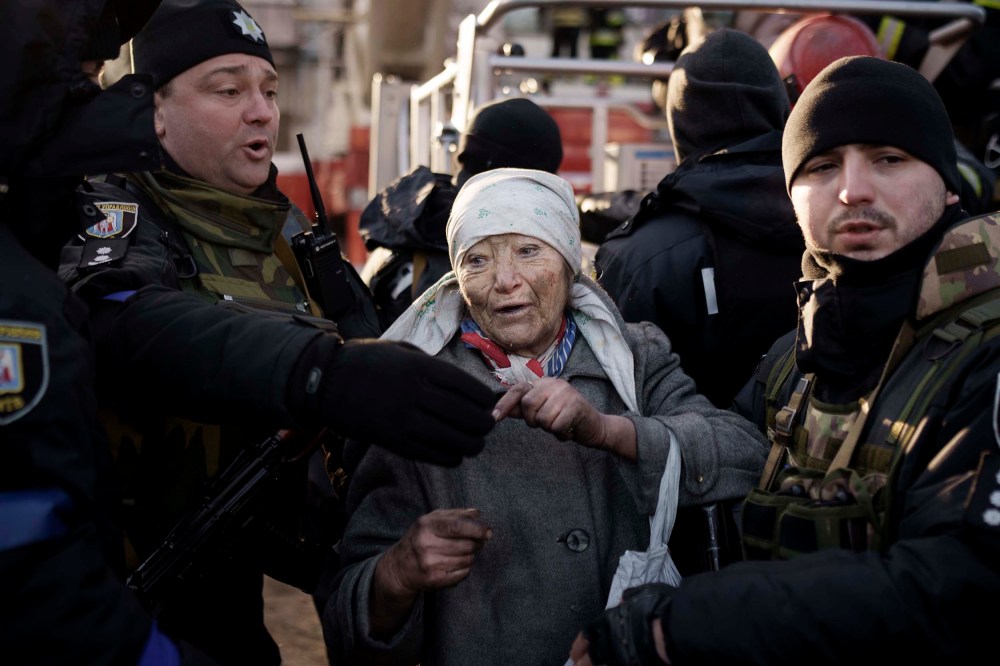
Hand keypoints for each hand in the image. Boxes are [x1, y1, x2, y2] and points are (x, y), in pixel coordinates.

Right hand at [312, 339, 495, 465]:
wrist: (325, 382)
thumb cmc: (368, 361)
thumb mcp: (403, 350)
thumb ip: (435, 366)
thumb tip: (468, 386)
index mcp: (422, 368)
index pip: (469, 388)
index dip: (486, 399)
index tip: (490, 403)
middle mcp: (417, 395)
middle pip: (468, 417)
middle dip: (485, 424)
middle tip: (486, 425)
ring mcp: (405, 421)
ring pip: (456, 440)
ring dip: (472, 444)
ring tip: (474, 442)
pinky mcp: (394, 442)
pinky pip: (434, 455)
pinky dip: (452, 457)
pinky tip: (455, 453)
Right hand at [377, 508, 491, 596]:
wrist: (398, 568)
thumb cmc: (419, 539)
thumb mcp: (431, 521)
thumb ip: (455, 514)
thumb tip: (477, 514)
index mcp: (426, 526)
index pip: (457, 526)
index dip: (476, 529)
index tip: (488, 532)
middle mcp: (426, 545)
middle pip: (466, 545)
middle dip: (477, 543)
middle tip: (477, 542)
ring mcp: (430, 564)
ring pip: (467, 560)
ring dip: (471, 556)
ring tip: (462, 552)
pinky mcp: (434, 581)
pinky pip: (463, 574)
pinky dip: (465, 568)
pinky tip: (456, 564)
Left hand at [492, 378, 602, 442]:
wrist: (595, 427)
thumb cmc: (565, 419)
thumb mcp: (542, 412)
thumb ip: (523, 410)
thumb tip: (499, 411)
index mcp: (543, 383)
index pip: (518, 390)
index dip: (504, 403)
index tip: (493, 417)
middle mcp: (553, 383)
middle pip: (528, 405)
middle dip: (534, 421)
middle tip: (548, 423)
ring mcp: (566, 393)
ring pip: (542, 419)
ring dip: (550, 429)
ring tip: (561, 425)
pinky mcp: (576, 405)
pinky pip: (556, 427)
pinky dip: (561, 434)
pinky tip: (569, 430)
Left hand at [568, 584, 672, 664]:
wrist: (668, 630)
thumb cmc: (656, 608)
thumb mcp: (642, 594)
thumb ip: (631, 597)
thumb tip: (623, 599)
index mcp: (610, 619)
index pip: (589, 632)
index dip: (580, 643)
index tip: (574, 651)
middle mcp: (611, 639)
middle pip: (591, 653)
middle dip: (582, 661)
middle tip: (576, 665)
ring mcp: (619, 656)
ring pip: (599, 665)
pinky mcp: (630, 664)